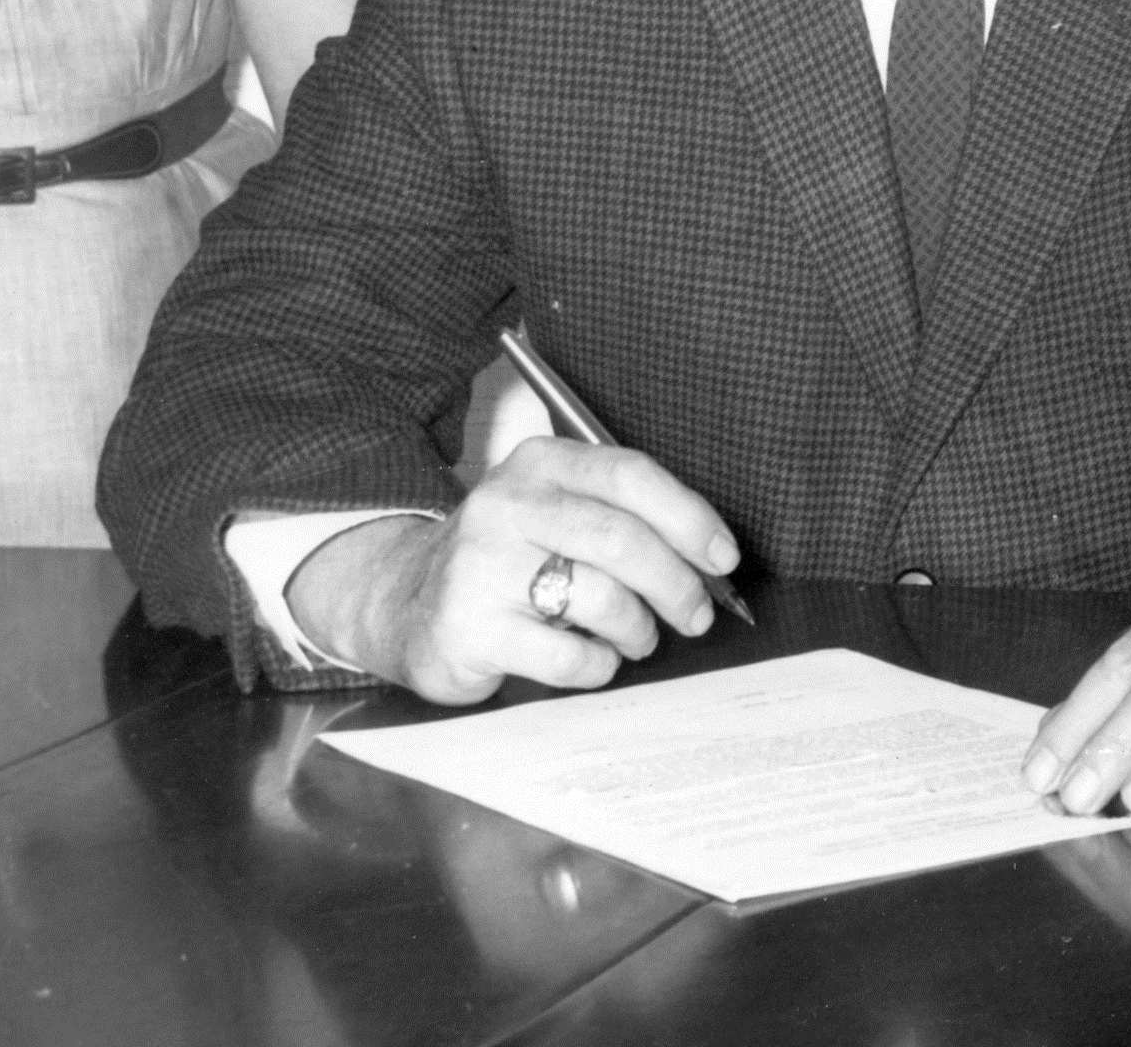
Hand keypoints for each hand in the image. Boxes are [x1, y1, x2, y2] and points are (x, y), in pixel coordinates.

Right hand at [287, 437, 740, 703]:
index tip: (722, 558)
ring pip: (600, 597)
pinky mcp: (470, 628)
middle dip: (676, 584)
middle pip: (621, 538)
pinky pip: (566, 656)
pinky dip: (597, 666)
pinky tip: (592, 661)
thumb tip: (710, 560)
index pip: (630, 475)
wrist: (407, 603)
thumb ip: (622, 517)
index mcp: (540, 463)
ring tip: (638, 638)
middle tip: (696, 614)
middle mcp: (507, 504)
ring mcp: (482, 566)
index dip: (689, 518)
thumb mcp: (555, 512)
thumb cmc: (509, 559)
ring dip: (638, 628)